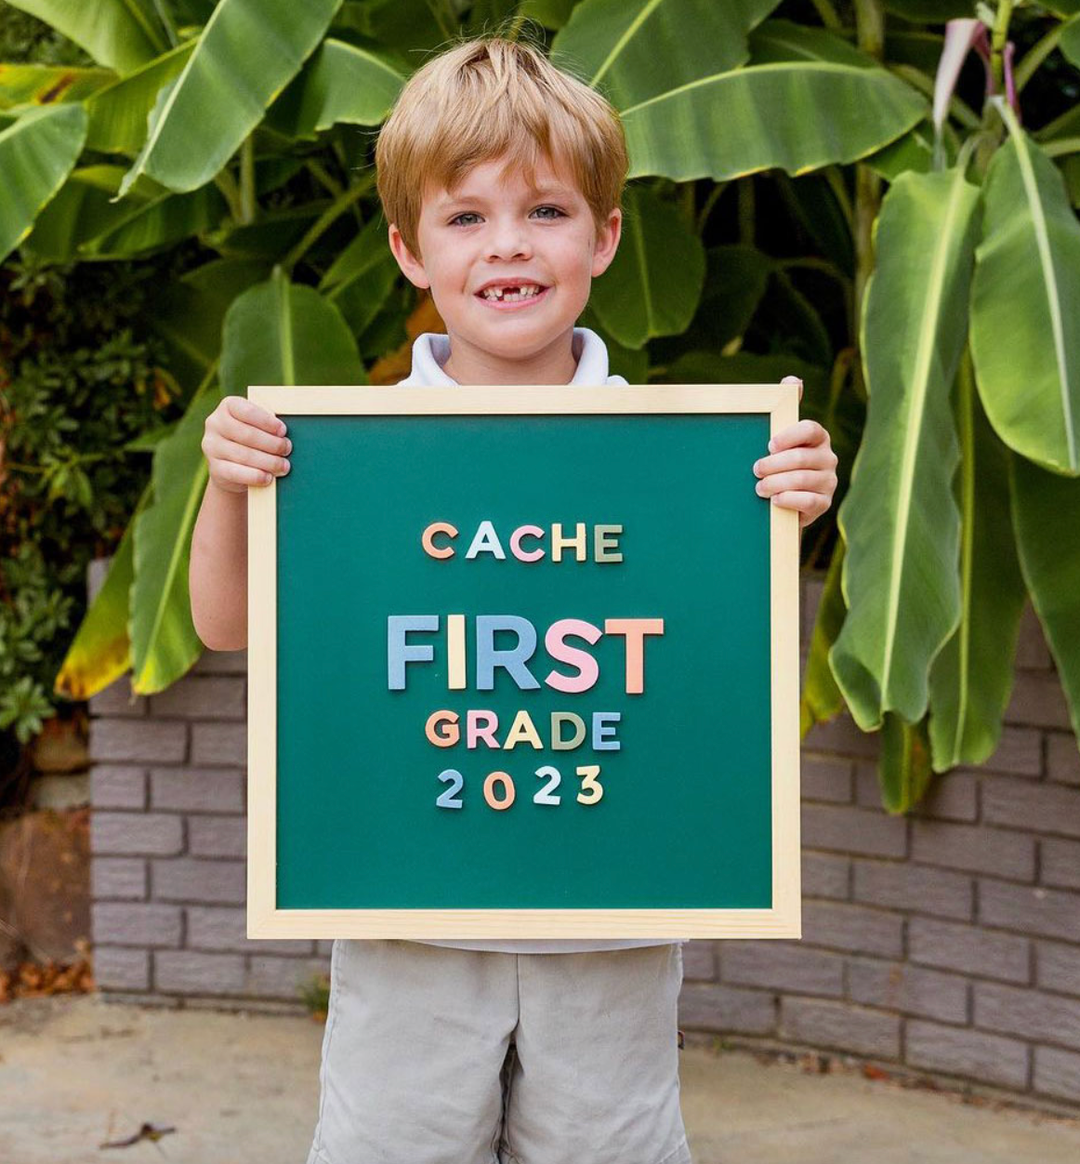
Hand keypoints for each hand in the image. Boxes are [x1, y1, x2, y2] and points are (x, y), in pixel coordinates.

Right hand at [201, 395, 291, 494]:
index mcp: (228, 406)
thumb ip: (267, 424)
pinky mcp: (214, 468)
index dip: (267, 422)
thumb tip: (287, 435)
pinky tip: (268, 477)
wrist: (232, 468)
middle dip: (272, 443)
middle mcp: (215, 424)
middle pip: (247, 434)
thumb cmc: (252, 441)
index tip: (283, 431)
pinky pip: (236, 473)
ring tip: (284, 466)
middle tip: (287, 449)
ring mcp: (212, 446)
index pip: (247, 411)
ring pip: (244, 455)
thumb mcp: (257, 426)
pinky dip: (255, 476)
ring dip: (268, 462)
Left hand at [752, 376, 836, 528]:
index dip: (789, 436)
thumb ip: (785, 408)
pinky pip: (809, 501)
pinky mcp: (825, 503)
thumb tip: (793, 380)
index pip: (811, 429)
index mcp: (818, 437)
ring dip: (776, 483)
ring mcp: (829, 481)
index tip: (769, 444)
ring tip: (759, 488)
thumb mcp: (779, 438)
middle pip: (801, 458)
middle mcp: (828, 458)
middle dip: (774, 464)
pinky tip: (775, 500)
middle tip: (756, 470)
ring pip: (802, 480)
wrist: (782, 501)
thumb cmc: (778, 463)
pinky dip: (789, 500)